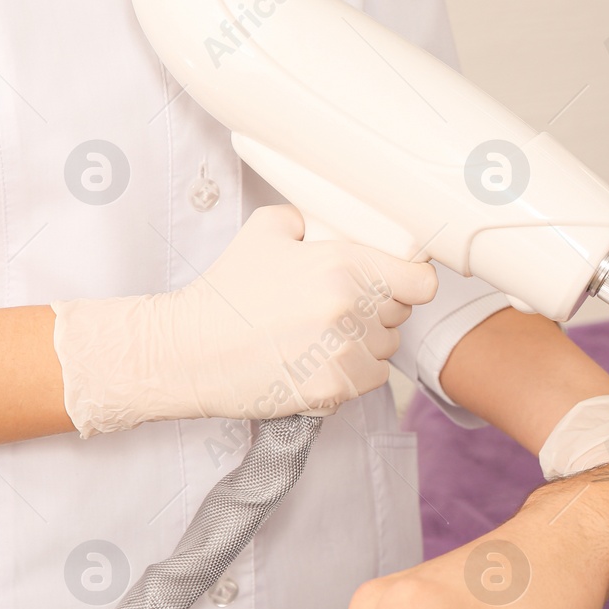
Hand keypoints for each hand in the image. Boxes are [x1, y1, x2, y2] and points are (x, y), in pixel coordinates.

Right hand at [51, 205, 438, 434]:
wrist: (188, 352)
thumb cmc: (225, 295)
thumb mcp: (264, 232)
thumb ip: (308, 220)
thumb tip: (333, 224)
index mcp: (343, 265)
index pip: (421, 281)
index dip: (411, 282)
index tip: (397, 285)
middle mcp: (351, 307)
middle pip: (400, 314)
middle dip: (377, 312)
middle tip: (335, 311)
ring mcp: (345, 351)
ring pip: (386, 348)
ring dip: (364, 345)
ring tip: (318, 338)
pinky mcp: (335, 388)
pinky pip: (370, 379)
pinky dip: (351, 374)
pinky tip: (315, 363)